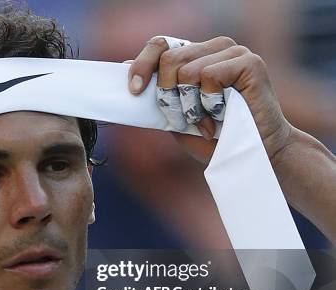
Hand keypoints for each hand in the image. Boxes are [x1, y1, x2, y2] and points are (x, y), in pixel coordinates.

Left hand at [127, 36, 291, 163]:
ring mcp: (234, 52)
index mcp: (196, 56)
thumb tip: (127, 63)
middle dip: (168, 96)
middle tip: (184, 120)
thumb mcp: (176, 115)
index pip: (160, 45)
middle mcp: (214, 48)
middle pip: (169, 59)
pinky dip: (209, 101)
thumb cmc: (215, 139)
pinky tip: (222, 114)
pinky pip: (208, 75)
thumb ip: (157, 91)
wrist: (250, 156)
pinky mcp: (249, 62)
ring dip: (190, 105)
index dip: (142, 65)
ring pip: (186, 70)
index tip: (135, 91)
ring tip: (207, 121)